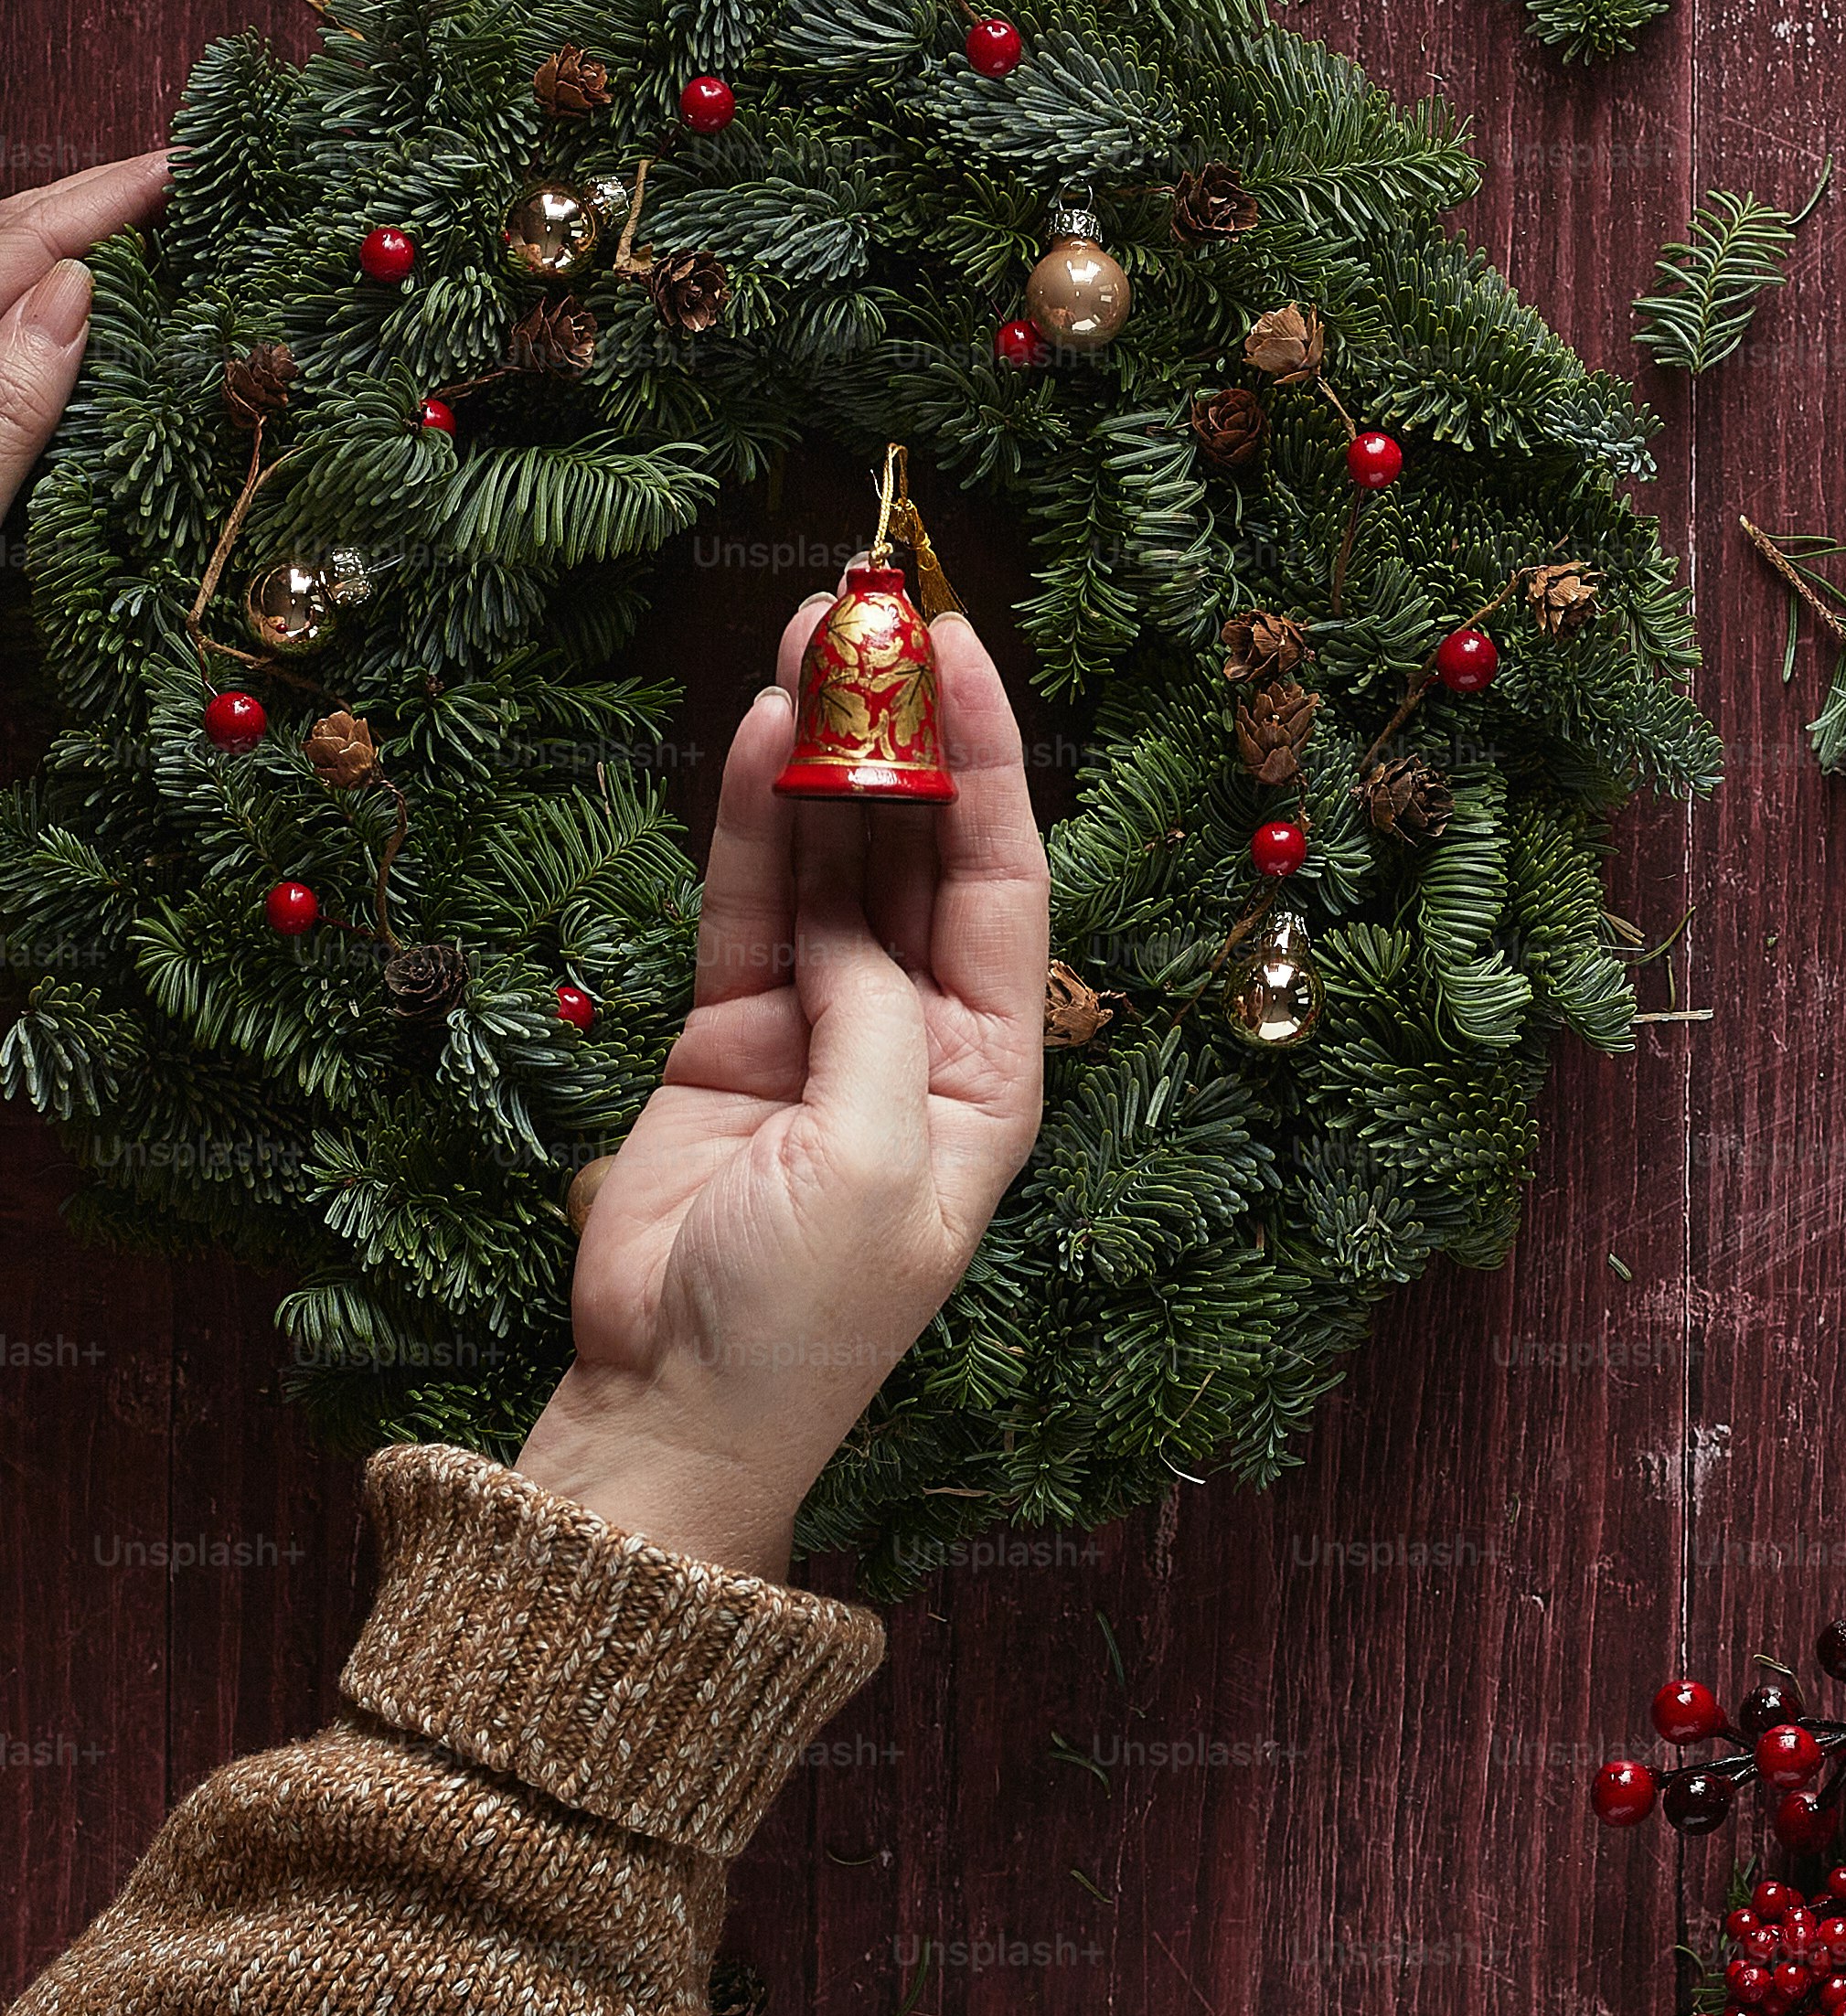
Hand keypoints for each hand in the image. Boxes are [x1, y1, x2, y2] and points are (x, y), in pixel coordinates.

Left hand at [0, 152, 174, 507]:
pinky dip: (36, 290)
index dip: (103, 199)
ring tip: (138, 221)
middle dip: (87, 200)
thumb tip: (75, 285)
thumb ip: (11, 388)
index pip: (19, 241)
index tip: (179, 167)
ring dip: (63, 238)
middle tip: (176, 180)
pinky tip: (77, 298)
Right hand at [517, 596, 1050, 1579]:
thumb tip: (852, 907)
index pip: (1005, 876)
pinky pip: (750, 899)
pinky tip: (753, 729)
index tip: (963, 646)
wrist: (671, 1408)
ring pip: (831, 855)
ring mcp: (824, 1022)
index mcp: (993, 1068)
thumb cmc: (803, 1314)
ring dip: (824, 749)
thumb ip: (873, 1014)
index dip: (989, 757)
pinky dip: (750, 816)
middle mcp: (920, 1029)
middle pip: (921, 847)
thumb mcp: (876, 1158)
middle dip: (904, 729)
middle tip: (877, 607)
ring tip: (812, 631)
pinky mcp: (730, 1029)